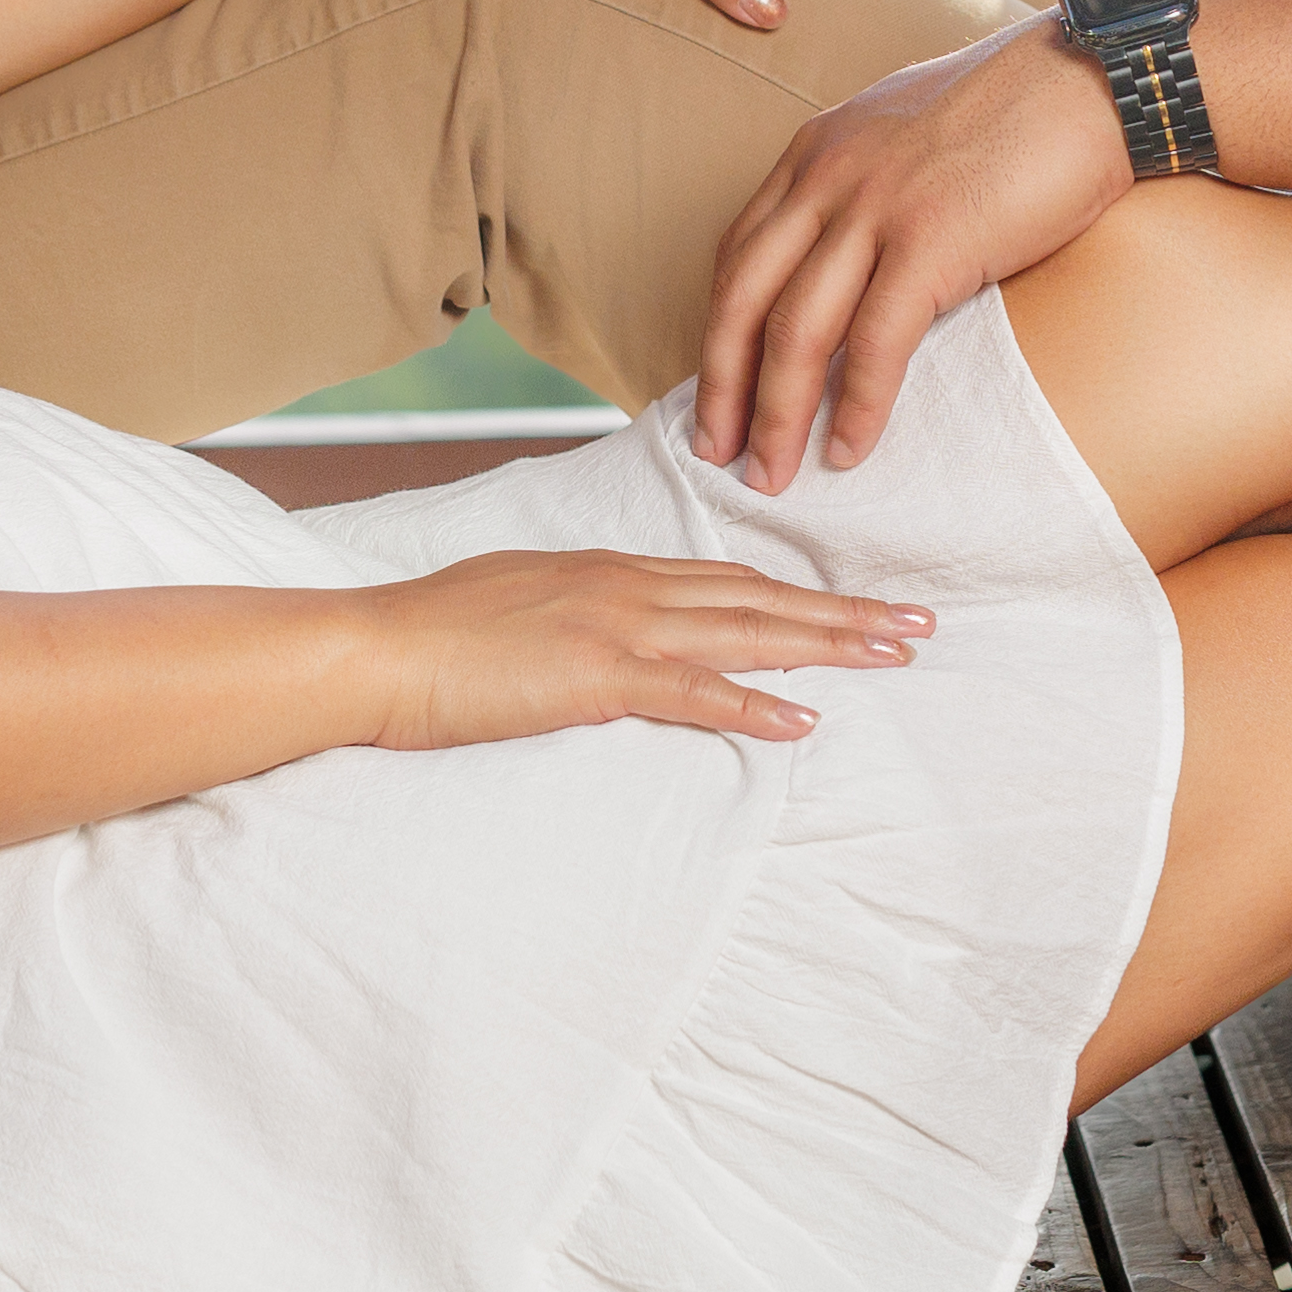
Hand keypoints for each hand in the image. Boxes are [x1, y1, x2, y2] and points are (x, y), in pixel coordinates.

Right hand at [363, 550, 929, 750]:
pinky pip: (694, 692)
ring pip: (747, 630)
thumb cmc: (426, 636)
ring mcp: (615, 625)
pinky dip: (754, 705)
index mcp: (606, 571)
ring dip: (829, 644)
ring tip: (895, 655)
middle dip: (844, 612)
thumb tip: (591, 632)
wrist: (373, 651)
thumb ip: (567, 612)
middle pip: (758, 596)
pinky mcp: (597, 674)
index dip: (794, 594)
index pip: (723, 579)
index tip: (851, 605)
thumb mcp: (511, 603)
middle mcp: (624, 585)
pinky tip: (803, 720)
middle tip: (917, 623)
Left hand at [699, 19, 1132, 491]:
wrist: (1092, 77)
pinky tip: (848, 449)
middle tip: (714, 452)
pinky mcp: (932, 239)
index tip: (717, 391)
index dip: (718, 331)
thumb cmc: (1021, 111)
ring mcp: (876, 207)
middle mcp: (829, 176)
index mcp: (817, 151)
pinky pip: (876, 341)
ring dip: (776, 414)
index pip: (739, 254)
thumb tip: (863, 255)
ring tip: (769, 476)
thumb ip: (871, 187)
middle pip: (743, 298)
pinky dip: (857, 405)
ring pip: (795, 329)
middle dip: (722, 387)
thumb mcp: (912, 137)